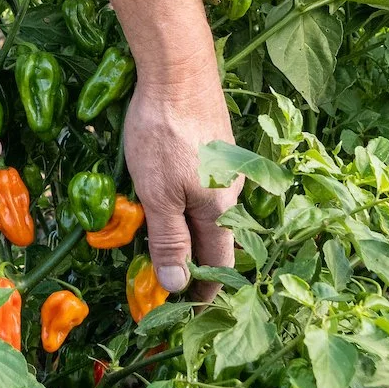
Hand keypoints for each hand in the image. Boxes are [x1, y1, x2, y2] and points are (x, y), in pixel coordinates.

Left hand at [123, 65, 241, 291]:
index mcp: (219, 210)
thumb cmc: (164, 134)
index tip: (193, 319)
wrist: (178, 69)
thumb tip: (179, 286)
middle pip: (217, 240)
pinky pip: (205, 187)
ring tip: (170, 250)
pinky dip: (190, 205)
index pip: (218, 265)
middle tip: (175, 289)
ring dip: (192, 234)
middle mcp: (231, 191)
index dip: (205, 294)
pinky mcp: (216, 145)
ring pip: (210, 211)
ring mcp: (226, 166)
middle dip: (199, 268)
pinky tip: (172, 201)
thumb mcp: (157, 193)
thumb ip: (169, 239)